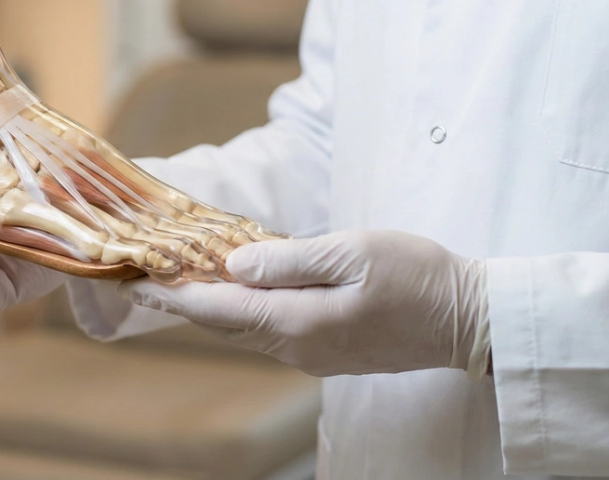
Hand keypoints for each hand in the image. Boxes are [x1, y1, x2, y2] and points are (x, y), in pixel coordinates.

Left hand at [119, 230, 489, 376]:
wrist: (470, 319)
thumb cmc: (418, 278)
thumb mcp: (352, 252)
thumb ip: (289, 260)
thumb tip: (234, 265)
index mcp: (299, 322)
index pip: (220, 310)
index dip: (175, 296)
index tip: (137, 283)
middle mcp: (299, 347)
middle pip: (227, 324)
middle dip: (187, 301)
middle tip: (149, 277)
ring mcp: (315, 354)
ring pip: (248, 329)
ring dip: (216, 306)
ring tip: (184, 279)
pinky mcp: (331, 352)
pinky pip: (273, 332)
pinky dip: (247, 311)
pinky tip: (241, 290)